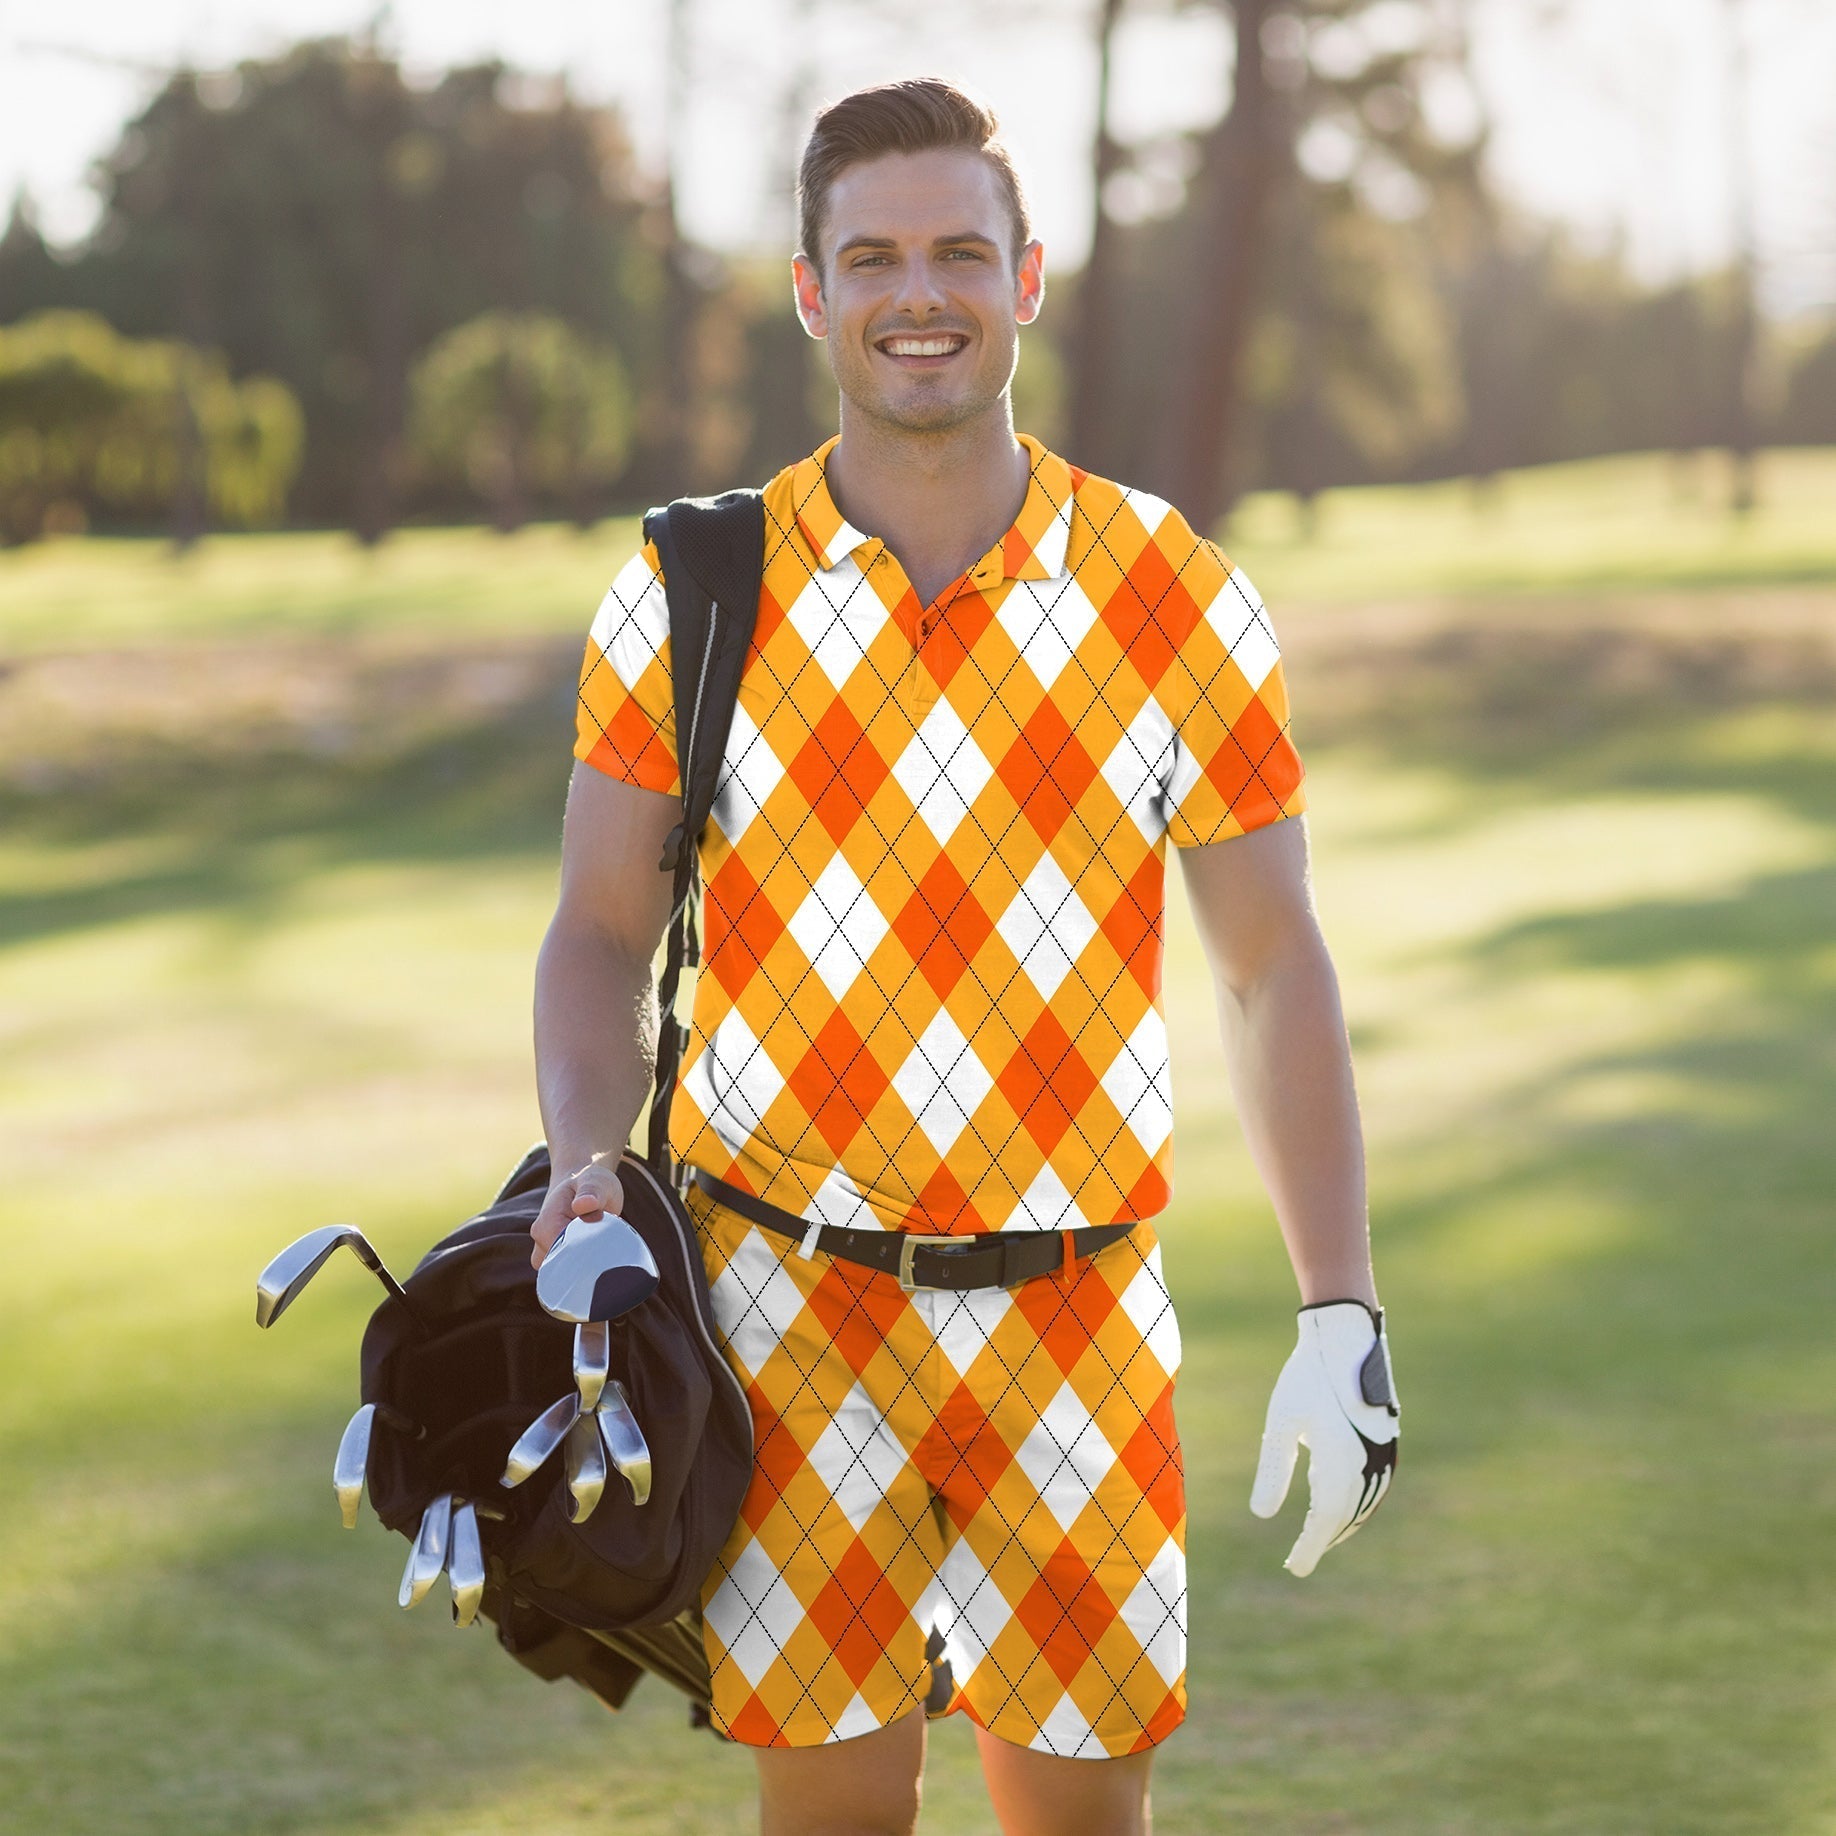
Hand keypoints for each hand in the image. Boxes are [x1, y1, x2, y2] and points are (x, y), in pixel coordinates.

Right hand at [530, 1155, 625, 1269]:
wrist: (582, 1184)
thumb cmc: (590, 1182)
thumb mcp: (596, 1181)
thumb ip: (591, 1192)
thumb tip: (583, 1205)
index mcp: (547, 1223)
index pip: (561, 1254)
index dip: (584, 1255)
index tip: (603, 1249)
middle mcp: (541, 1241)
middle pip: (562, 1268)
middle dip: (585, 1263)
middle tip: (606, 1247)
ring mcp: (546, 1251)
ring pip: (565, 1274)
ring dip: (584, 1266)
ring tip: (602, 1247)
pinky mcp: (557, 1258)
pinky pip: (569, 1273)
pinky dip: (584, 1268)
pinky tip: (598, 1255)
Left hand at [1250, 1301, 1398, 1576]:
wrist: (1344, 1337)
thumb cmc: (1306, 1377)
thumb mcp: (1281, 1422)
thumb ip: (1273, 1469)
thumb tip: (1261, 1516)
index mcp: (1341, 1462)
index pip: (1326, 1520)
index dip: (1311, 1547)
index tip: (1295, 1568)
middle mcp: (1369, 1464)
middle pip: (1346, 1517)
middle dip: (1323, 1539)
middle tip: (1300, 1559)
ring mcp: (1384, 1454)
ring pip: (1363, 1504)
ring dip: (1341, 1524)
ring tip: (1318, 1537)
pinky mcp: (1387, 1443)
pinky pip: (1374, 1487)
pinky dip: (1356, 1503)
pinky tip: (1337, 1503)